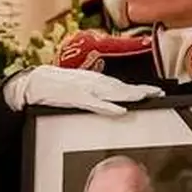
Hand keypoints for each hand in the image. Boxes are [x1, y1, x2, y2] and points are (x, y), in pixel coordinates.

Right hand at [3, 65, 163, 115]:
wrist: (33, 82)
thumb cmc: (55, 86)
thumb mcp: (79, 89)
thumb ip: (95, 95)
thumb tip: (112, 102)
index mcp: (94, 81)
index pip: (122, 85)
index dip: (139, 88)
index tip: (156, 91)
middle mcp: (93, 82)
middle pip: (121, 87)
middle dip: (141, 90)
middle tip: (158, 94)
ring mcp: (84, 88)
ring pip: (112, 92)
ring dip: (129, 95)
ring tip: (145, 98)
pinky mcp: (74, 97)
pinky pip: (94, 103)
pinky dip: (108, 106)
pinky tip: (120, 110)